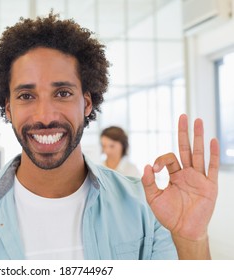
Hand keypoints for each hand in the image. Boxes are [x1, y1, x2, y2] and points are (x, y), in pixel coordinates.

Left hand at [141, 114, 218, 240]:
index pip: (169, 158)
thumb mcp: (153, 198)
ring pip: (198, 153)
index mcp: (174, 175)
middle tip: (183, 116)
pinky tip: (212, 141)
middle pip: (185, 148)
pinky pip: (212, 167)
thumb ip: (149, 182)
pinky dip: (213, 154)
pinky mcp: (209, 186)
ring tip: (198, 121)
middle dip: (184, 132)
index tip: (155, 169)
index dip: (160, 160)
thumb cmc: (169, 215)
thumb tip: (146, 165)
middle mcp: (187, 173)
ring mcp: (199, 178)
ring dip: (199, 137)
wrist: (183, 230)